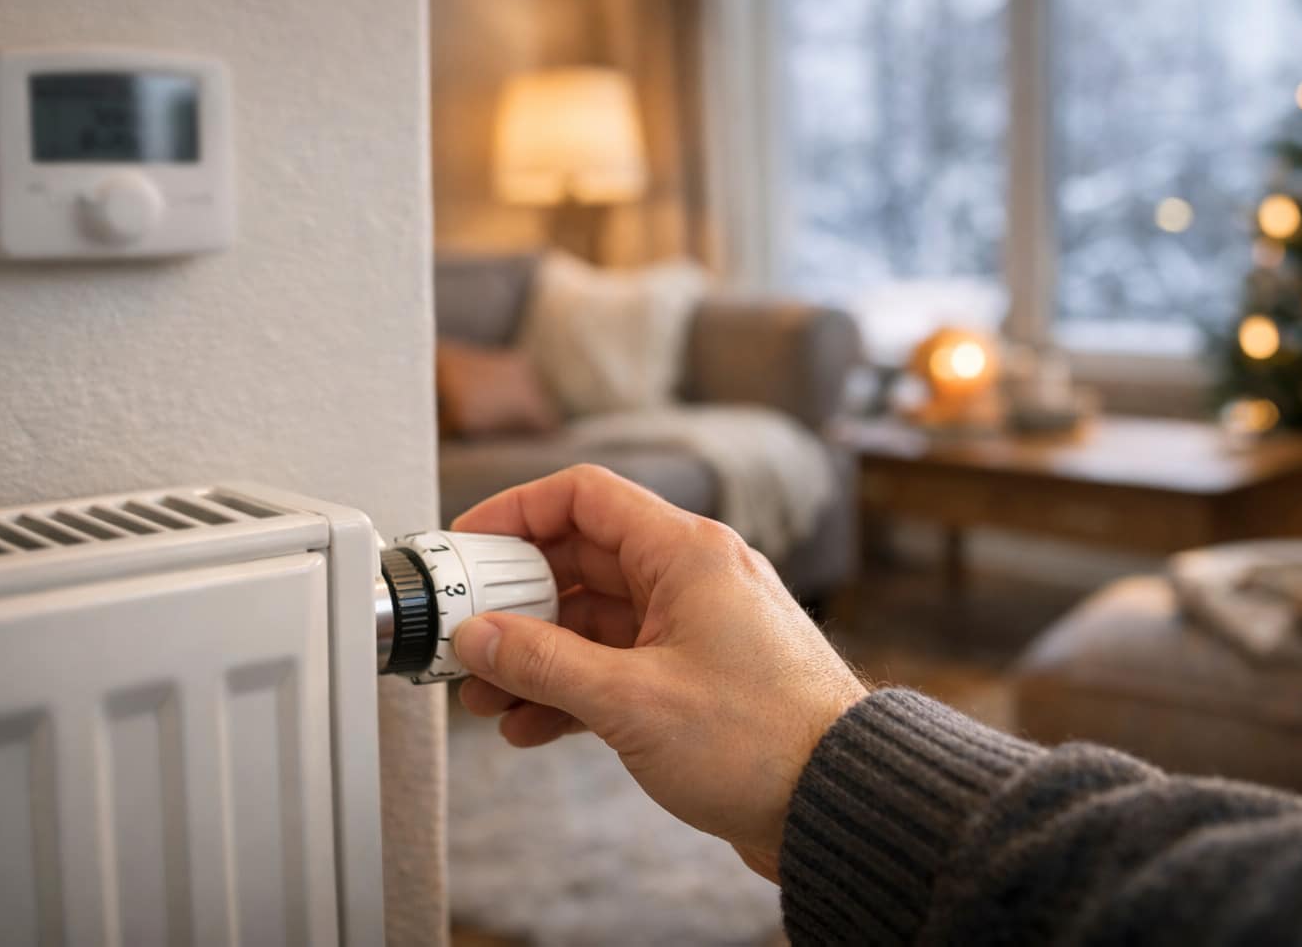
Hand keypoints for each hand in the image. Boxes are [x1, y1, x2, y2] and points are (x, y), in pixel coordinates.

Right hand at [450, 464, 866, 882]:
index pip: (585, 497)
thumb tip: (477, 637)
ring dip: (537, 655)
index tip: (468, 543)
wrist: (837, 805)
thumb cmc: (762, 741)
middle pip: (582, 561)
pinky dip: (573, 689)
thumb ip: (543, 663)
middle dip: (516, 602)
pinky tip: (532, 726)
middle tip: (464, 637)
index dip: (517, 511)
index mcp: (687, 554)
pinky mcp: (696, 677)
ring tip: (486, 697)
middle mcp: (693, 579)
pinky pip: (617, 664)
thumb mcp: (631, 700)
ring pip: (595, 621)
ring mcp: (696, 628)